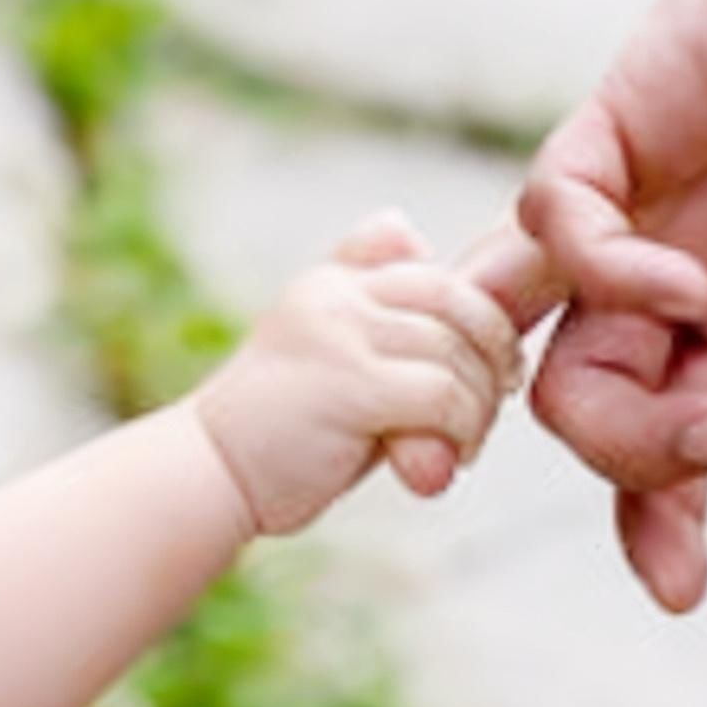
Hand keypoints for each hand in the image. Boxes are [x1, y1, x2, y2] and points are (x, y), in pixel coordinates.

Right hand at [195, 211, 522, 534]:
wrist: (210, 477)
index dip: (484, 319)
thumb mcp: (328, 353)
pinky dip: (463, 431)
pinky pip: (444, 395)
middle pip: (458, 302)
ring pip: (457, 354)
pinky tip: (448, 460)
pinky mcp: (350, 384)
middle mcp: (336, 293)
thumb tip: (411, 229)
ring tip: (464, 443)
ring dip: (479, 407)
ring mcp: (341, 334)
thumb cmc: (280, 431)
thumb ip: (371, 305)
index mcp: (333, 280)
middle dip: (494, 354)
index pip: (437, 274)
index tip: (496, 368)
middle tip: (496, 401)